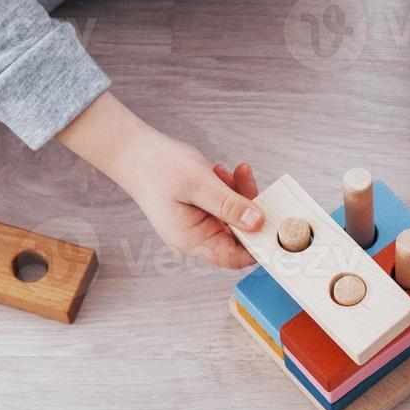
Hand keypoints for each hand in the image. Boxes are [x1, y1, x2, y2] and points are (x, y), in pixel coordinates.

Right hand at [131, 133, 264, 269]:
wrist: (133, 151)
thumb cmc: (157, 168)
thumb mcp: (199, 184)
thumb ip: (229, 205)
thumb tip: (258, 222)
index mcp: (191, 240)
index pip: (233, 257)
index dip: (257, 245)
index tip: (275, 226)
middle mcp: (195, 238)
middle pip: (238, 236)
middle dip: (249, 210)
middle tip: (248, 183)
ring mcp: (197, 225)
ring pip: (234, 218)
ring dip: (239, 195)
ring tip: (232, 172)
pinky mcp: (200, 211)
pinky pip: (225, 207)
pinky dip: (229, 190)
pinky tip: (222, 172)